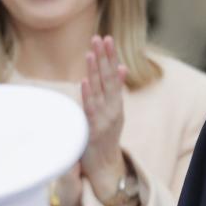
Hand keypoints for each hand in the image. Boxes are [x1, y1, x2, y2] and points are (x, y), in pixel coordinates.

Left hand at [78, 36, 129, 202]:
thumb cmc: (105, 139)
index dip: (110, 56)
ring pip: (99, 90)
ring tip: (91, 52)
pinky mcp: (94, 130)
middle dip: (104, 57)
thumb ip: (114, 91)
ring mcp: (104, 119)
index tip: (106, 38)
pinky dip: (88, 94)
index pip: (113, 75)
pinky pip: (90, 109)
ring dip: (95, 70)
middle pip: (108, 78)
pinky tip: (84, 81)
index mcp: (116, 104)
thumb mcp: (113, 113)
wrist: (106, 168)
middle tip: (100, 37)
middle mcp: (112, 108)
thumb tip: (121, 68)